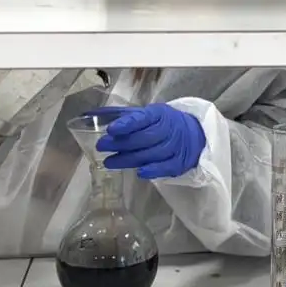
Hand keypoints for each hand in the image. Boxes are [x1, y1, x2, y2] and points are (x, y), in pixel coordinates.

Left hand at [90, 104, 205, 179]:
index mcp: (159, 114)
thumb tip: (91, 114)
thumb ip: (122, 115)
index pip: (142, 118)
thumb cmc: (163, 123)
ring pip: (151, 154)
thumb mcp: (146, 114)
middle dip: (121, 143)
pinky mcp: (179, 162)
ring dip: (129, 159)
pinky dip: (152, 170)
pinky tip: (138, 172)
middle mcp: (168, 129)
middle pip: (144, 138)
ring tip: (109, 162)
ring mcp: (175, 146)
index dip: (127, 124)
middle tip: (102, 146)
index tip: (111, 129)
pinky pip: (165, 167)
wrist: (194, 134)